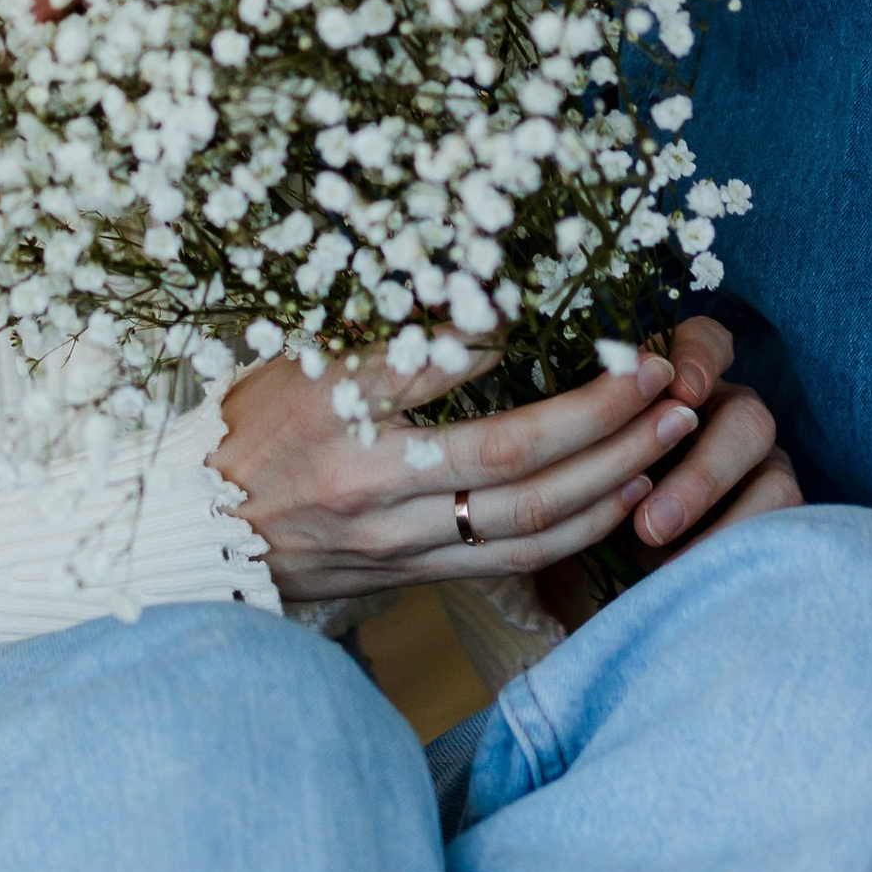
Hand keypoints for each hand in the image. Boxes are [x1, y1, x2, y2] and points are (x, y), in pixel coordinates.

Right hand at [210, 319, 795, 604]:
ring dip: (612, 474)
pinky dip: (581, 529)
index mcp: (335, 408)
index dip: (520, 336)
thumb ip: (388, 329)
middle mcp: (370, 482)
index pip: (441, 365)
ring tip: (671, 431)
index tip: (579, 306)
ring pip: (527, 517)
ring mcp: (397, 539)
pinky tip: (627, 495)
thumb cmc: (252, 424)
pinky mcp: (415, 576)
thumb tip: (488, 294)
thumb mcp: (300, 353)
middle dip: (602, 415)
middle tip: (663, 374)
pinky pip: (514, 562)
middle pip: (511, 454)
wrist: (200, 532)